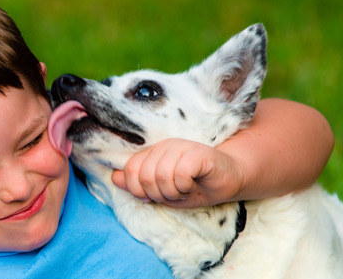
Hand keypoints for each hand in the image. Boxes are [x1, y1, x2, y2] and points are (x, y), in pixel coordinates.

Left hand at [111, 139, 243, 207]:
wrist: (228, 180)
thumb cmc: (195, 186)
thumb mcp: (162, 190)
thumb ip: (137, 184)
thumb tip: (114, 177)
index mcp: (153, 152)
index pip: (130, 169)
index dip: (138, 190)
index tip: (153, 196)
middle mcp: (164, 146)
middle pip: (144, 176)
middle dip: (158, 194)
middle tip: (174, 194)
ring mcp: (181, 147)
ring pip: (161, 176)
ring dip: (173, 192)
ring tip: (184, 190)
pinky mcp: (197, 153)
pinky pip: (180, 174)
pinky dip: (185, 186)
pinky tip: (193, 184)